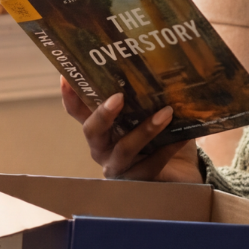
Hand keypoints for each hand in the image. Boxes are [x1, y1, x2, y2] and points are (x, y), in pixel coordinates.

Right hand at [60, 78, 202, 181]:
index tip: (66, 77)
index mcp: (101, 127)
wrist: (180, 172)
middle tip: (118, 97)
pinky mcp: (138, 182)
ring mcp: (118, 167)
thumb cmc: (159, 137)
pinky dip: (168, 149)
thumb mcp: (150, 114)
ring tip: (166, 112)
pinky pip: (151, 165)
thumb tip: (155, 66)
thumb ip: (145, 96)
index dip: (70, 96)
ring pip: (124, 149)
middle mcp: (102, 148)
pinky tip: (182, 137)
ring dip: (145, 130)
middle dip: (103, 114)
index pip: (78, 111)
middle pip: (92, 131)